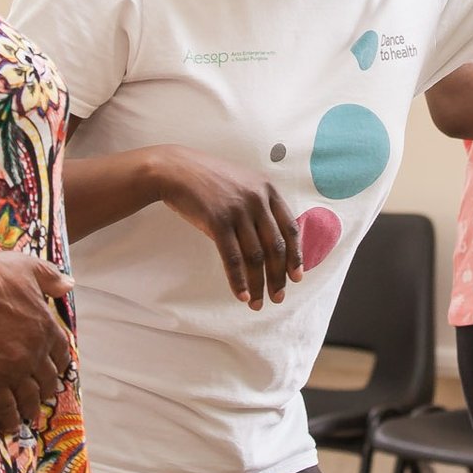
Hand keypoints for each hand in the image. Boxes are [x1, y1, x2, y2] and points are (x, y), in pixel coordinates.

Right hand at [0, 249, 73, 434]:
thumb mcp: (27, 267)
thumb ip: (51, 277)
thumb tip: (69, 284)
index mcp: (46, 325)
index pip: (62, 352)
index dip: (60, 364)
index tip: (57, 370)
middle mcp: (35, 351)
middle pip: (48, 378)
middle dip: (47, 389)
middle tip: (44, 396)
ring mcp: (14, 368)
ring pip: (30, 397)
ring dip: (32, 408)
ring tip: (30, 415)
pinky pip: (5, 407)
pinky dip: (10, 419)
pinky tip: (11, 426)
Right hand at [151, 145, 302, 309]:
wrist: (176, 170)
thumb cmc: (209, 180)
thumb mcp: (243, 184)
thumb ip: (260, 205)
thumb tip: (273, 241)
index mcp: (268, 190)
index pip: (290, 229)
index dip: (296, 256)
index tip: (296, 277)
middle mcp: (257, 199)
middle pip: (276, 246)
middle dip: (279, 276)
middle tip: (278, 297)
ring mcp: (238, 210)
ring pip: (255, 256)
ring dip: (259, 283)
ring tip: (257, 302)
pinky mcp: (217, 221)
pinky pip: (232, 257)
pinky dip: (238, 279)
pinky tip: (241, 294)